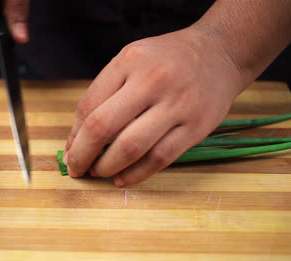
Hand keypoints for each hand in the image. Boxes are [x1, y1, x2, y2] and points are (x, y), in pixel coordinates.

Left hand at [63, 26, 247, 186]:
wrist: (220, 53)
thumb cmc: (168, 59)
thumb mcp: (133, 59)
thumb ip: (106, 91)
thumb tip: (79, 137)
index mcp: (130, 61)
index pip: (89, 105)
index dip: (74, 135)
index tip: (70, 151)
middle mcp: (152, 81)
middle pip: (104, 127)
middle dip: (83, 155)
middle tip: (77, 169)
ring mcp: (177, 104)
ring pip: (131, 147)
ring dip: (107, 167)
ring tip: (98, 173)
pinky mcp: (196, 126)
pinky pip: (160, 158)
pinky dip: (136, 174)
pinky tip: (122, 178)